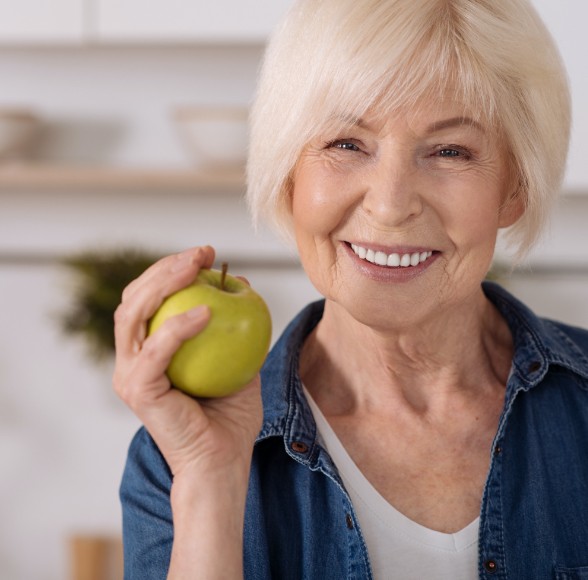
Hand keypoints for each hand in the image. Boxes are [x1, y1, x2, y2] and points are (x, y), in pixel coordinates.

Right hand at [113, 246, 262, 478]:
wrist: (223, 460)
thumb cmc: (229, 414)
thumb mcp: (238, 358)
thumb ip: (234, 323)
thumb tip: (241, 282)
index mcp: (148, 350)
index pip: (148, 298)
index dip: (171, 269)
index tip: (206, 254)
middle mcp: (131, 358)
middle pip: (134, 299)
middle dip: (165, 268)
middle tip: (201, 253)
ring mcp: (129, 374)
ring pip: (132, 315)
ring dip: (163, 284)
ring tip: (196, 267)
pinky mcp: (138, 391)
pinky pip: (155, 351)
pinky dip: (178, 327)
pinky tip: (207, 312)